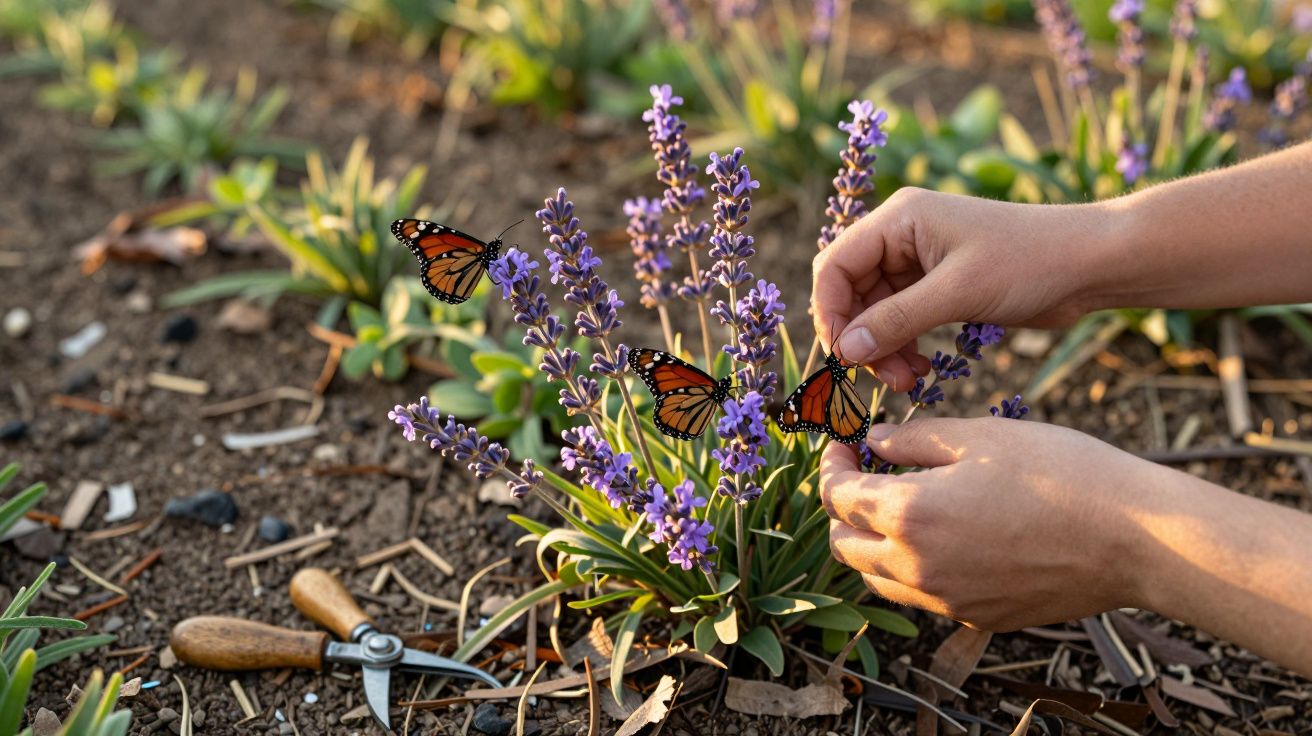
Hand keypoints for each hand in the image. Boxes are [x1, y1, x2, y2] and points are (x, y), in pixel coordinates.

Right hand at [811, 188, 1107, 388]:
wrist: (1091, 263)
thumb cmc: (1030, 261)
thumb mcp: (959, 292)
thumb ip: (897, 320)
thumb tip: (845, 350)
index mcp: (899, 219)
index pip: (835, 266)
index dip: (830, 312)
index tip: (842, 356)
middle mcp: (902, 236)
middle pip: (851, 293)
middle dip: (861, 338)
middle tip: (882, 377)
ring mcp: (919, 261)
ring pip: (876, 312)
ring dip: (884, 349)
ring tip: (908, 381)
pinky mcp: (939, 285)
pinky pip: (902, 320)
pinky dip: (904, 347)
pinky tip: (921, 370)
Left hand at [819, 417, 1160, 630]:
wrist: (1136, 538)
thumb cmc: (1063, 474)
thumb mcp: (981, 436)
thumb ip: (914, 440)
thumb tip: (874, 440)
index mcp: (911, 515)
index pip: (838, 497)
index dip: (832, 466)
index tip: (843, 446)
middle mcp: (919, 568)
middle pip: (844, 546)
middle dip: (839, 510)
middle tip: (860, 476)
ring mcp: (948, 601)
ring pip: (878, 580)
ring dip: (871, 544)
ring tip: (897, 507)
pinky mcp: (979, 618)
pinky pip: (923, 598)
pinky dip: (912, 569)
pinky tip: (942, 536)